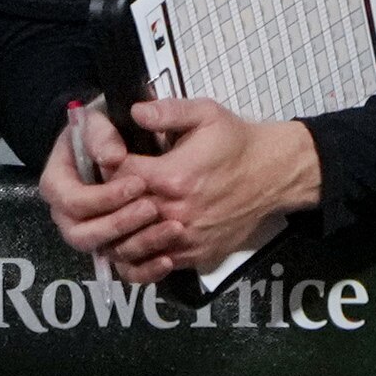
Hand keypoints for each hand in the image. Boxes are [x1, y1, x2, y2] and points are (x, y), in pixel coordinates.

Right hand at [36, 100, 162, 260]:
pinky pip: (124, 271)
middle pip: (83, 235)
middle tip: (152, 207)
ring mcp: (90, 234)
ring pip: (105, 253)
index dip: (104, 197)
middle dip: (119, 223)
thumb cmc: (103, 130)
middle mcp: (68, 216)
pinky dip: (145, 270)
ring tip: (171, 228)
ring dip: (138, 244)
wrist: (116, 143)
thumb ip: (102, 134)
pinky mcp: (112, 248)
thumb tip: (113, 158)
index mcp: (57, 184)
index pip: (73, 201)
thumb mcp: (98, 120)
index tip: (138, 182)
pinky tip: (168, 259)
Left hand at [98, 99, 320, 286]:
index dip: (104, 169)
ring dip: (118, 232)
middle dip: (105, 203)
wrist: (273, 175)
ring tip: (112, 215)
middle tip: (101, 190)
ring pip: (131, 247)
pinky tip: (136, 237)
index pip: (116, 178)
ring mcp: (186, 239)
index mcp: (172, 177)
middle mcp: (176, 213)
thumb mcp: (205, 114)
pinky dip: (140, 255)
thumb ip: (167, 111)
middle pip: (118, 216)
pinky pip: (156, 264)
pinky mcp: (197, 255)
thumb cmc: (236, 142)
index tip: (106, 160)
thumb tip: (134, 111)